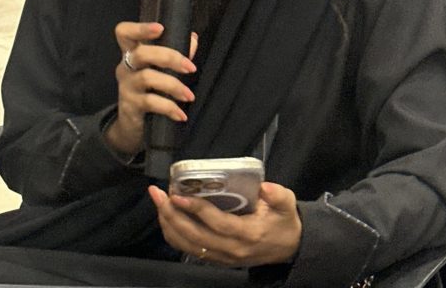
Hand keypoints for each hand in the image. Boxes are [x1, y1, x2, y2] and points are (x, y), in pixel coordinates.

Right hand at [104, 22, 198, 155]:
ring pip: (147, 78)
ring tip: (189, 95)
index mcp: (132, 52)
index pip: (125, 33)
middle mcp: (125, 66)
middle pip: (141, 53)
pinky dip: (169, 108)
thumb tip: (193, 39)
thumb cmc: (148, 89)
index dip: (140, 28)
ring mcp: (126, 86)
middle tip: (191, 68)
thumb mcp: (159, 69)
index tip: (160, 28)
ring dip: (173, 85)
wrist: (131, 124)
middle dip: (169, 57)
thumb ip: (176, 52)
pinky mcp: (130, 105)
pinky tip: (181, 114)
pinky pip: (150, 102)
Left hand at [148, 182, 301, 266]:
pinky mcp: (217, 259)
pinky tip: (167, 218)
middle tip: (158, 194)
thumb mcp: (287, 205)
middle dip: (172, 214)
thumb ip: (278, 195)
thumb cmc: (283, 222)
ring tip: (158, 202)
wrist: (288, 249)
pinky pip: (190, 250)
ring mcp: (222, 257)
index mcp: (248, 234)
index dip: (196, 209)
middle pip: (195, 236)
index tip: (179, 195)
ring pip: (188, 245)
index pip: (217, 223)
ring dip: (169, 224)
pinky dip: (174, 235)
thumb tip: (265, 186)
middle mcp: (231, 249)